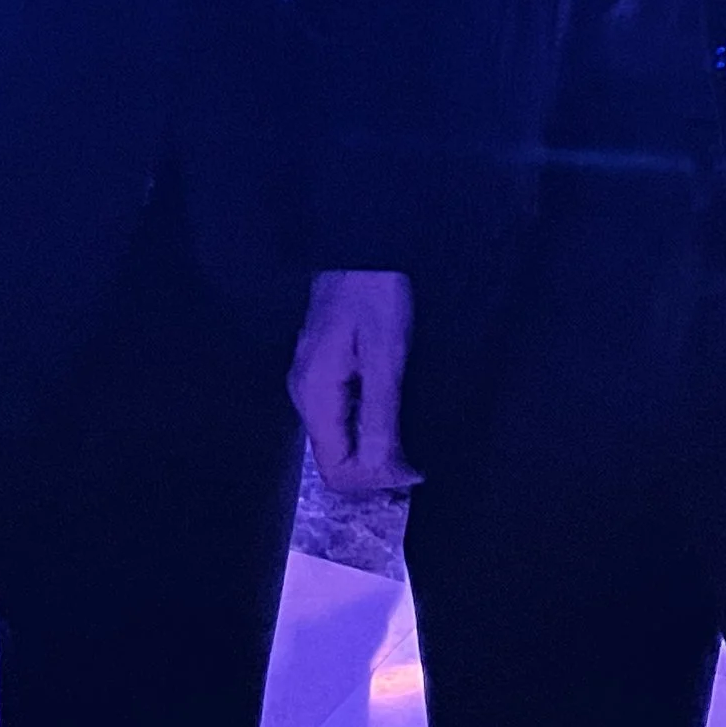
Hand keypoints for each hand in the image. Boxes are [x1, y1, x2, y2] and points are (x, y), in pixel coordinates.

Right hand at [290, 270, 420, 496]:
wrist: (364, 246)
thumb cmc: (376, 294)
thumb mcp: (386, 356)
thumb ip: (380, 415)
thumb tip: (385, 471)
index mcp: (314, 394)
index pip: (335, 469)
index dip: (373, 480)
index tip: (414, 470)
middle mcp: (306, 395)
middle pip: (335, 458)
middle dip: (375, 468)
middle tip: (419, 461)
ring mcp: (313, 381)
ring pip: (341, 438)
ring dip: (375, 446)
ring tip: (414, 439)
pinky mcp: (325, 369)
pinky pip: (345, 414)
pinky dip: (370, 424)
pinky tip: (396, 414)